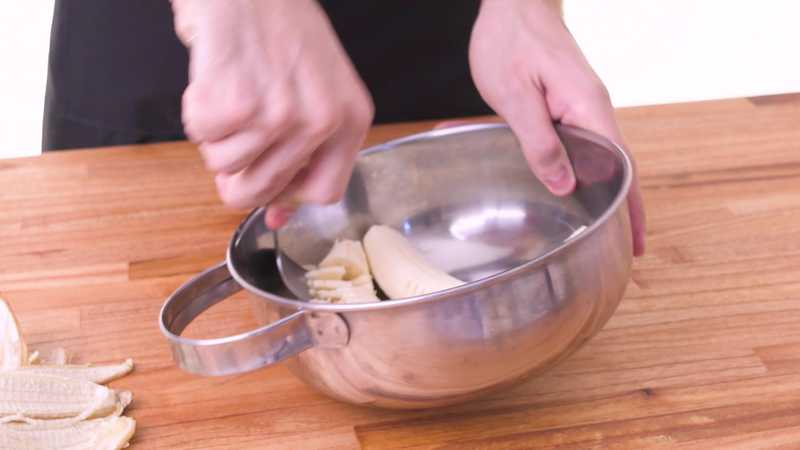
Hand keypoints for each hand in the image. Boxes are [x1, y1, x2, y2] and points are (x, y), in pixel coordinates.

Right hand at [171, 0, 373, 228]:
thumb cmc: (278, 26)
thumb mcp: (317, 87)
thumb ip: (305, 153)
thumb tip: (276, 216)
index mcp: (349, 119)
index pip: (323, 193)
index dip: (287, 195)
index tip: (268, 185)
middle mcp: (320, 122)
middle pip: (264, 190)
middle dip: (238, 168)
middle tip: (235, 130)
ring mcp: (279, 114)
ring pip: (225, 167)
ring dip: (216, 135)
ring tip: (231, 89)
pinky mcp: (236, 104)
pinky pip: (200, 138)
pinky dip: (196, 111)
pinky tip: (214, 79)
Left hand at [469, 0, 645, 254]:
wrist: (513, 3)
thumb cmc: (510, 41)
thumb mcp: (516, 96)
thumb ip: (539, 142)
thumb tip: (565, 185)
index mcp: (587, 107)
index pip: (620, 166)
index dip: (627, 206)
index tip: (633, 240)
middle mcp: (594, 108)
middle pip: (619, 166)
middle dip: (623, 208)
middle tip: (625, 248)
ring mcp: (583, 105)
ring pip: (602, 157)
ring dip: (606, 192)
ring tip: (605, 231)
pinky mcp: (568, 104)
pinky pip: (584, 145)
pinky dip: (587, 172)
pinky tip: (578, 190)